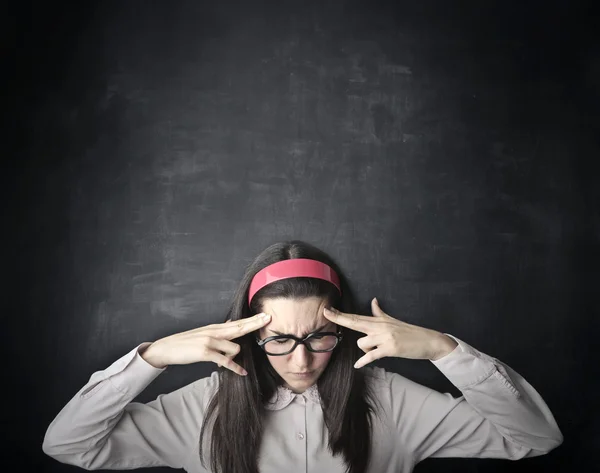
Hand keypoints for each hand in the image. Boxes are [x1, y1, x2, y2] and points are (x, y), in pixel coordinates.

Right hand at [141, 313, 271, 374]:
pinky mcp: (205, 352)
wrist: (166, 348)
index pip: (238, 322)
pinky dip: (235, 367)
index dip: (252, 319)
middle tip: (269, 319)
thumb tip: (232, 324)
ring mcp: (210, 341)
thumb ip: (218, 331)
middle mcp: (214, 332)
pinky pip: (225, 361)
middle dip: (255, 324)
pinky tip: (242, 372)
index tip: (265, 315)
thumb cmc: (186, 343)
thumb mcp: (204, 333)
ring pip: (235, 348)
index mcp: (215, 328)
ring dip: (235, 357)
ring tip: (227, 362)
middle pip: (240, 327)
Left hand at [323, 298, 445, 367]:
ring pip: (362, 343)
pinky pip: (372, 355)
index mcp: (379, 321)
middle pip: (355, 322)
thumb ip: (380, 313)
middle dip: (339, 318)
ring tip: (378, 350)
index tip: (328, 309)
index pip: (356, 316)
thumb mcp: (393, 320)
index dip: (341, 313)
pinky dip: (364, 361)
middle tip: (325, 313)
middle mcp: (380, 327)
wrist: (428, 340)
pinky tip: (358, 365)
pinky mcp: (390, 349)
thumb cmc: (410, 332)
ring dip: (365, 349)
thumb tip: (373, 301)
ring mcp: (385, 337)